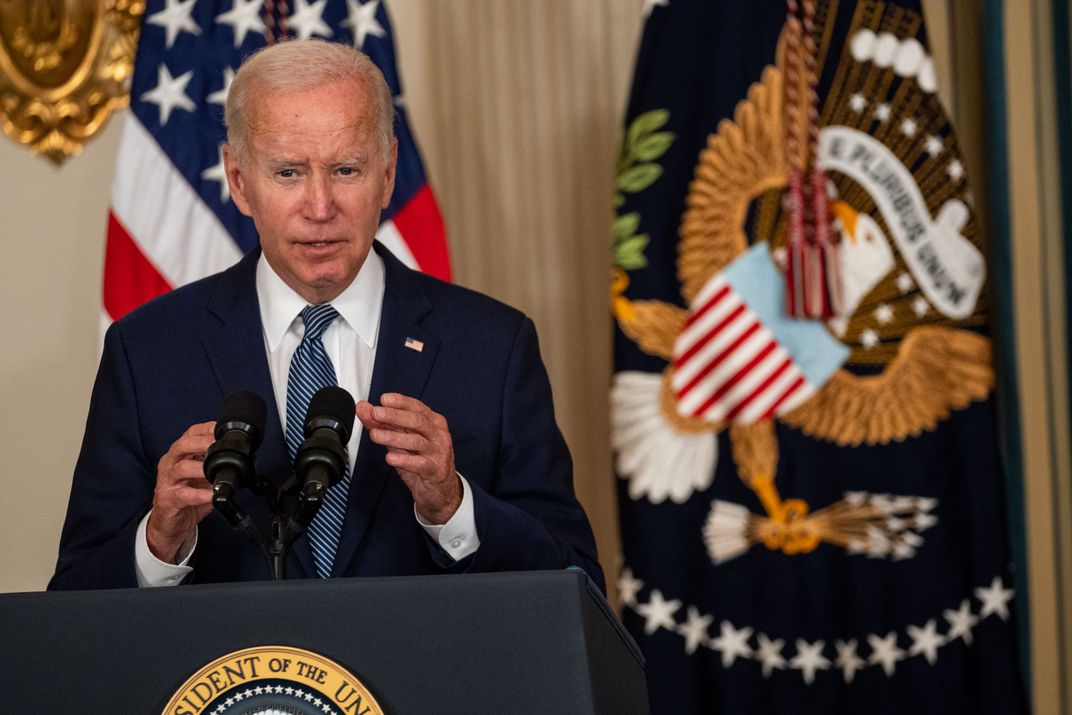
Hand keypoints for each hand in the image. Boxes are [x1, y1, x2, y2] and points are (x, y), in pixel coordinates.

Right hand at [146, 422, 215, 562]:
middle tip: (218, 444)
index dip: (206, 429)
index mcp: (179, 455)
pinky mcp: (168, 499)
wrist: (169, 524)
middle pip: (181, 446)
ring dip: (200, 468)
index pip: (190, 434)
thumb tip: (240, 458)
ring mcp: (167, 481)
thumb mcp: (202, 477)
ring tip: (215, 470)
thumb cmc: (186, 496)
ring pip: (181, 468)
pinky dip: (200, 494)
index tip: (221, 429)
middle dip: (201, 443)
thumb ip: (215, 466)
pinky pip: (184, 495)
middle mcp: (170, 464)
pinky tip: (212, 494)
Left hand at [356, 393, 460, 523]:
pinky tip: (390, 457)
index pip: (417, 407)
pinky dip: (404, 460)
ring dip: (393, 437)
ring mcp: (439, 453)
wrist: (440, 490)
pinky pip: (420, 464)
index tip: (383, 399)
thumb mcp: (401, 441)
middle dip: (394, 416)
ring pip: (416, 441)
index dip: (400, 402)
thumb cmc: (422, 461)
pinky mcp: (436, 471)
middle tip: (376, 413)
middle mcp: (438, 435)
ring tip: (375, 435)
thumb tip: (364, 408)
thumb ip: (382, 424)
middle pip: (417, 421)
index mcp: (433, 423)